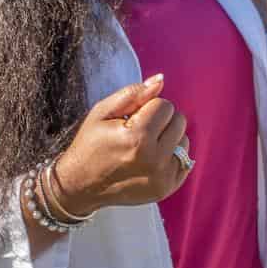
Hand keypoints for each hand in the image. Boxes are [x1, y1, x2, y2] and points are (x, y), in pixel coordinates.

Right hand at [49, 75, 190, 213]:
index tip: (132, 119)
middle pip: (179, 121)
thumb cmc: (90, 144)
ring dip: (168, 138)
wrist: (81, 185)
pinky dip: (172, 156)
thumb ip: (133, 93)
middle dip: (161, 121)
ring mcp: (162, 176)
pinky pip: (185, 160)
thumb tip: (160, 79)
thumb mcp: (102, 112)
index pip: (165, 105)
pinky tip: (152, 160)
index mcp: (137, 137)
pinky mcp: (167, 188)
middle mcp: (153, 159)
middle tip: (139, 131)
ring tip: (145, 146)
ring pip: (184, 140)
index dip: (148, 107)